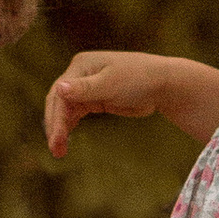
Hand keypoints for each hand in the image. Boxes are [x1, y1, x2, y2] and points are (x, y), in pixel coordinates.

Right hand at [43, 51, 171, 158]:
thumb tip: (59, 88)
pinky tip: (66, 140)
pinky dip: (70, 125)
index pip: (60, 93)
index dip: (56, 117)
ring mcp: (87, 88)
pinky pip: (76, 113)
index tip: (56, 139)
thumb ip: (85, 88)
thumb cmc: (139, 78)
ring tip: (59, 151)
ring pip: (66, 110)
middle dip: (56, 126)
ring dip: (61, 128)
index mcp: (81, 66)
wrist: (163, 84)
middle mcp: (80, 75)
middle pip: (59, 102)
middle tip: (55, 150)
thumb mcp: (111, 84)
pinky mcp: (95, 99)